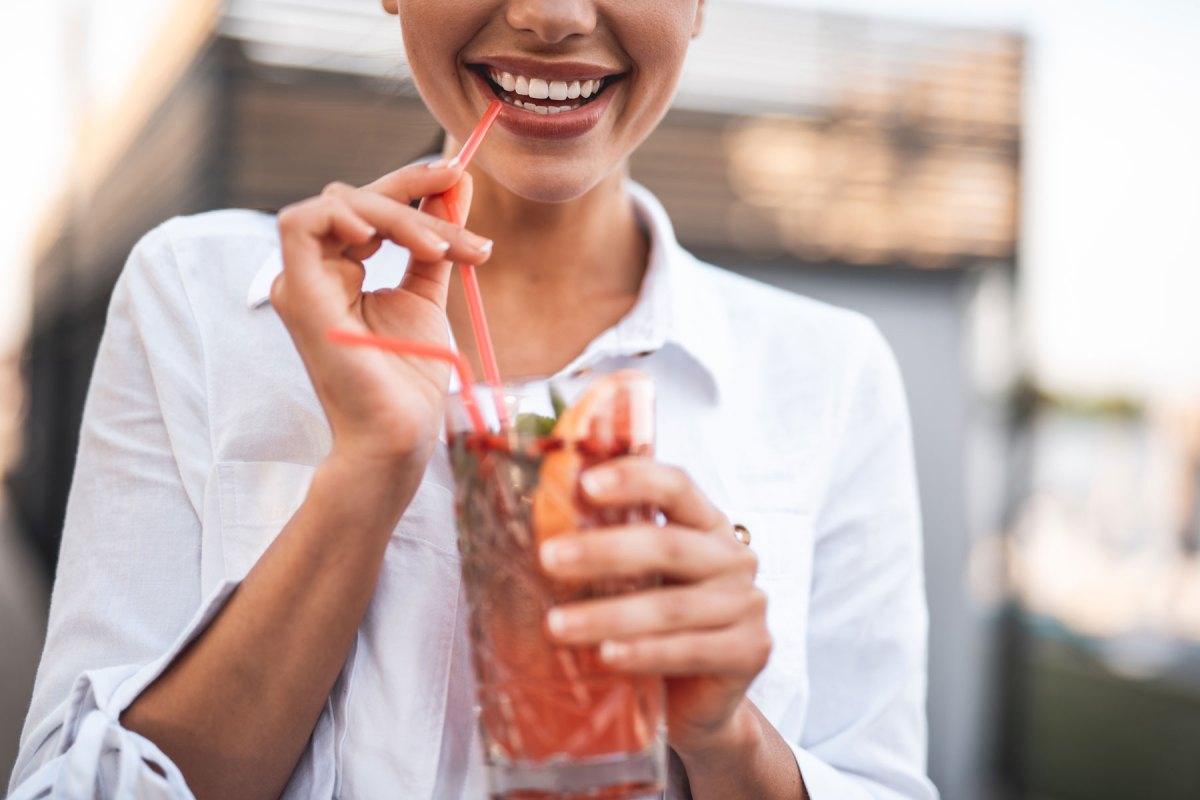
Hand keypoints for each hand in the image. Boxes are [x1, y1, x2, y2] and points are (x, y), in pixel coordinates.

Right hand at [271, 162, 493, 472]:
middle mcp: (313, 272)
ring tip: (443, 249)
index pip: (367, 206)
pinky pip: (300, 223)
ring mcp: (301, 282)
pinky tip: (391, 235)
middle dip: (415, 195)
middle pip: (354, 197)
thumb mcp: (427, 295)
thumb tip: (457, 186)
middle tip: (463, 211)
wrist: (398, 434)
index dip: (411, 184)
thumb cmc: (409, 377)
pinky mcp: (300, 294)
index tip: (459, 176)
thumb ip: (434, 242)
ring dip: (400, 214)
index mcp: (337, 271)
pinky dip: (346, 214)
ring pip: (340, 204)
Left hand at [538, 457, 771, 756]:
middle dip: (604, 551)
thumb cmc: (656, 625)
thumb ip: (608, 546)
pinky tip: (607, 655)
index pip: (676, 486)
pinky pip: (690, 650)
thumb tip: (537, 519)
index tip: (584, 484)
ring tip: (557, 625)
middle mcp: (733, 558)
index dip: (634, 479)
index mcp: (706, 525)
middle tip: (548, 558)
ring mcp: (747, 605)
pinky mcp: (751, 651)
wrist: (698, 697)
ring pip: (671, 606)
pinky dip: (644, 653)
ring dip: (609, 614)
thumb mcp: (637, 577)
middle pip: (668, 545)